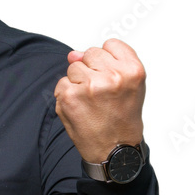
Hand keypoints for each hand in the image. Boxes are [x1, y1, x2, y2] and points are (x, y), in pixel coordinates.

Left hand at [53, 38, 145, 162]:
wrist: (114, 150)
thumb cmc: (122, 118)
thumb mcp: (130, 86)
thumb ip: (107, 62)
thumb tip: (73, 54)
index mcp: (132, 70)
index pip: (110, 44)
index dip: (107, 60)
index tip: (111, 77)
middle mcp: (112, 76)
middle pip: (90, 53)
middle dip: (92, 70)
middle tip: (101, 94)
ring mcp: (90, 86)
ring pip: (74, 67)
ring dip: (78, 82)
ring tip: (90, 102)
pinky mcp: (70, 96)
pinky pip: (62, 83)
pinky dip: (67, 95)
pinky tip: (80, 109)